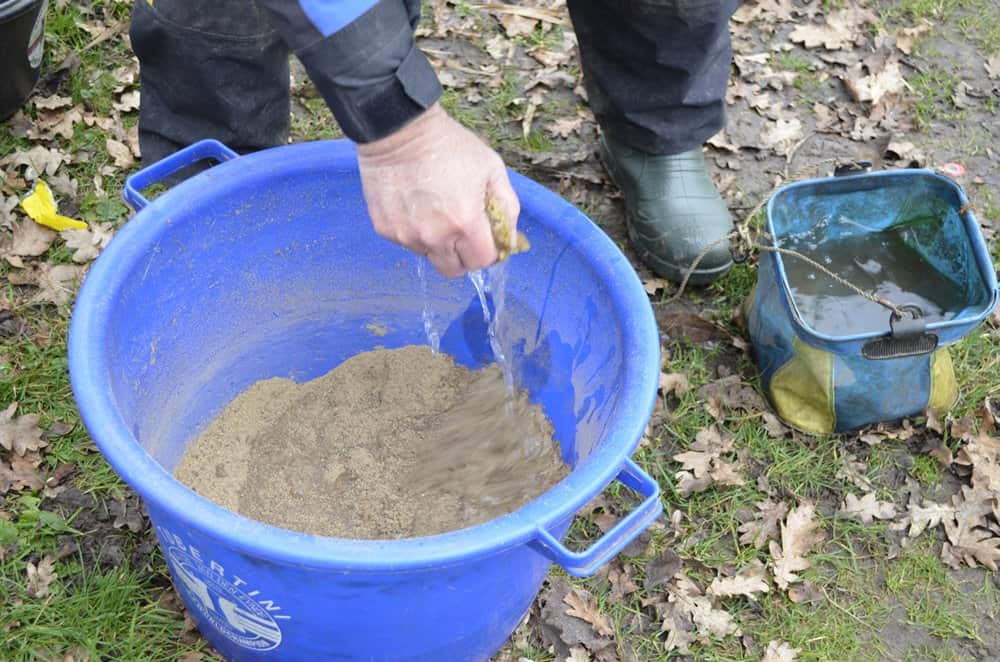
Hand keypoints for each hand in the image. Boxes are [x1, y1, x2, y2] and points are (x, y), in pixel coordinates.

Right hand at [356, 103, 519, 277]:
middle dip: (463, 256)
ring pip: (430, 256)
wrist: (399, 129)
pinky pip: (407, 242)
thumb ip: (507, 207)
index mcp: (465, 223)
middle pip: (454, 270)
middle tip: (462, 232)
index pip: (481, 262)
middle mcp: (434, 236)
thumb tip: (508, 239)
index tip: (485, 239)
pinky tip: (416, 205)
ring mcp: (407, 235)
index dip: (487, 252)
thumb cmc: (450, 146)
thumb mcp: (492, 168)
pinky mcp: (385, 229)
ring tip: (435, 210)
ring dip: (437, 243)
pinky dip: (415, 231)